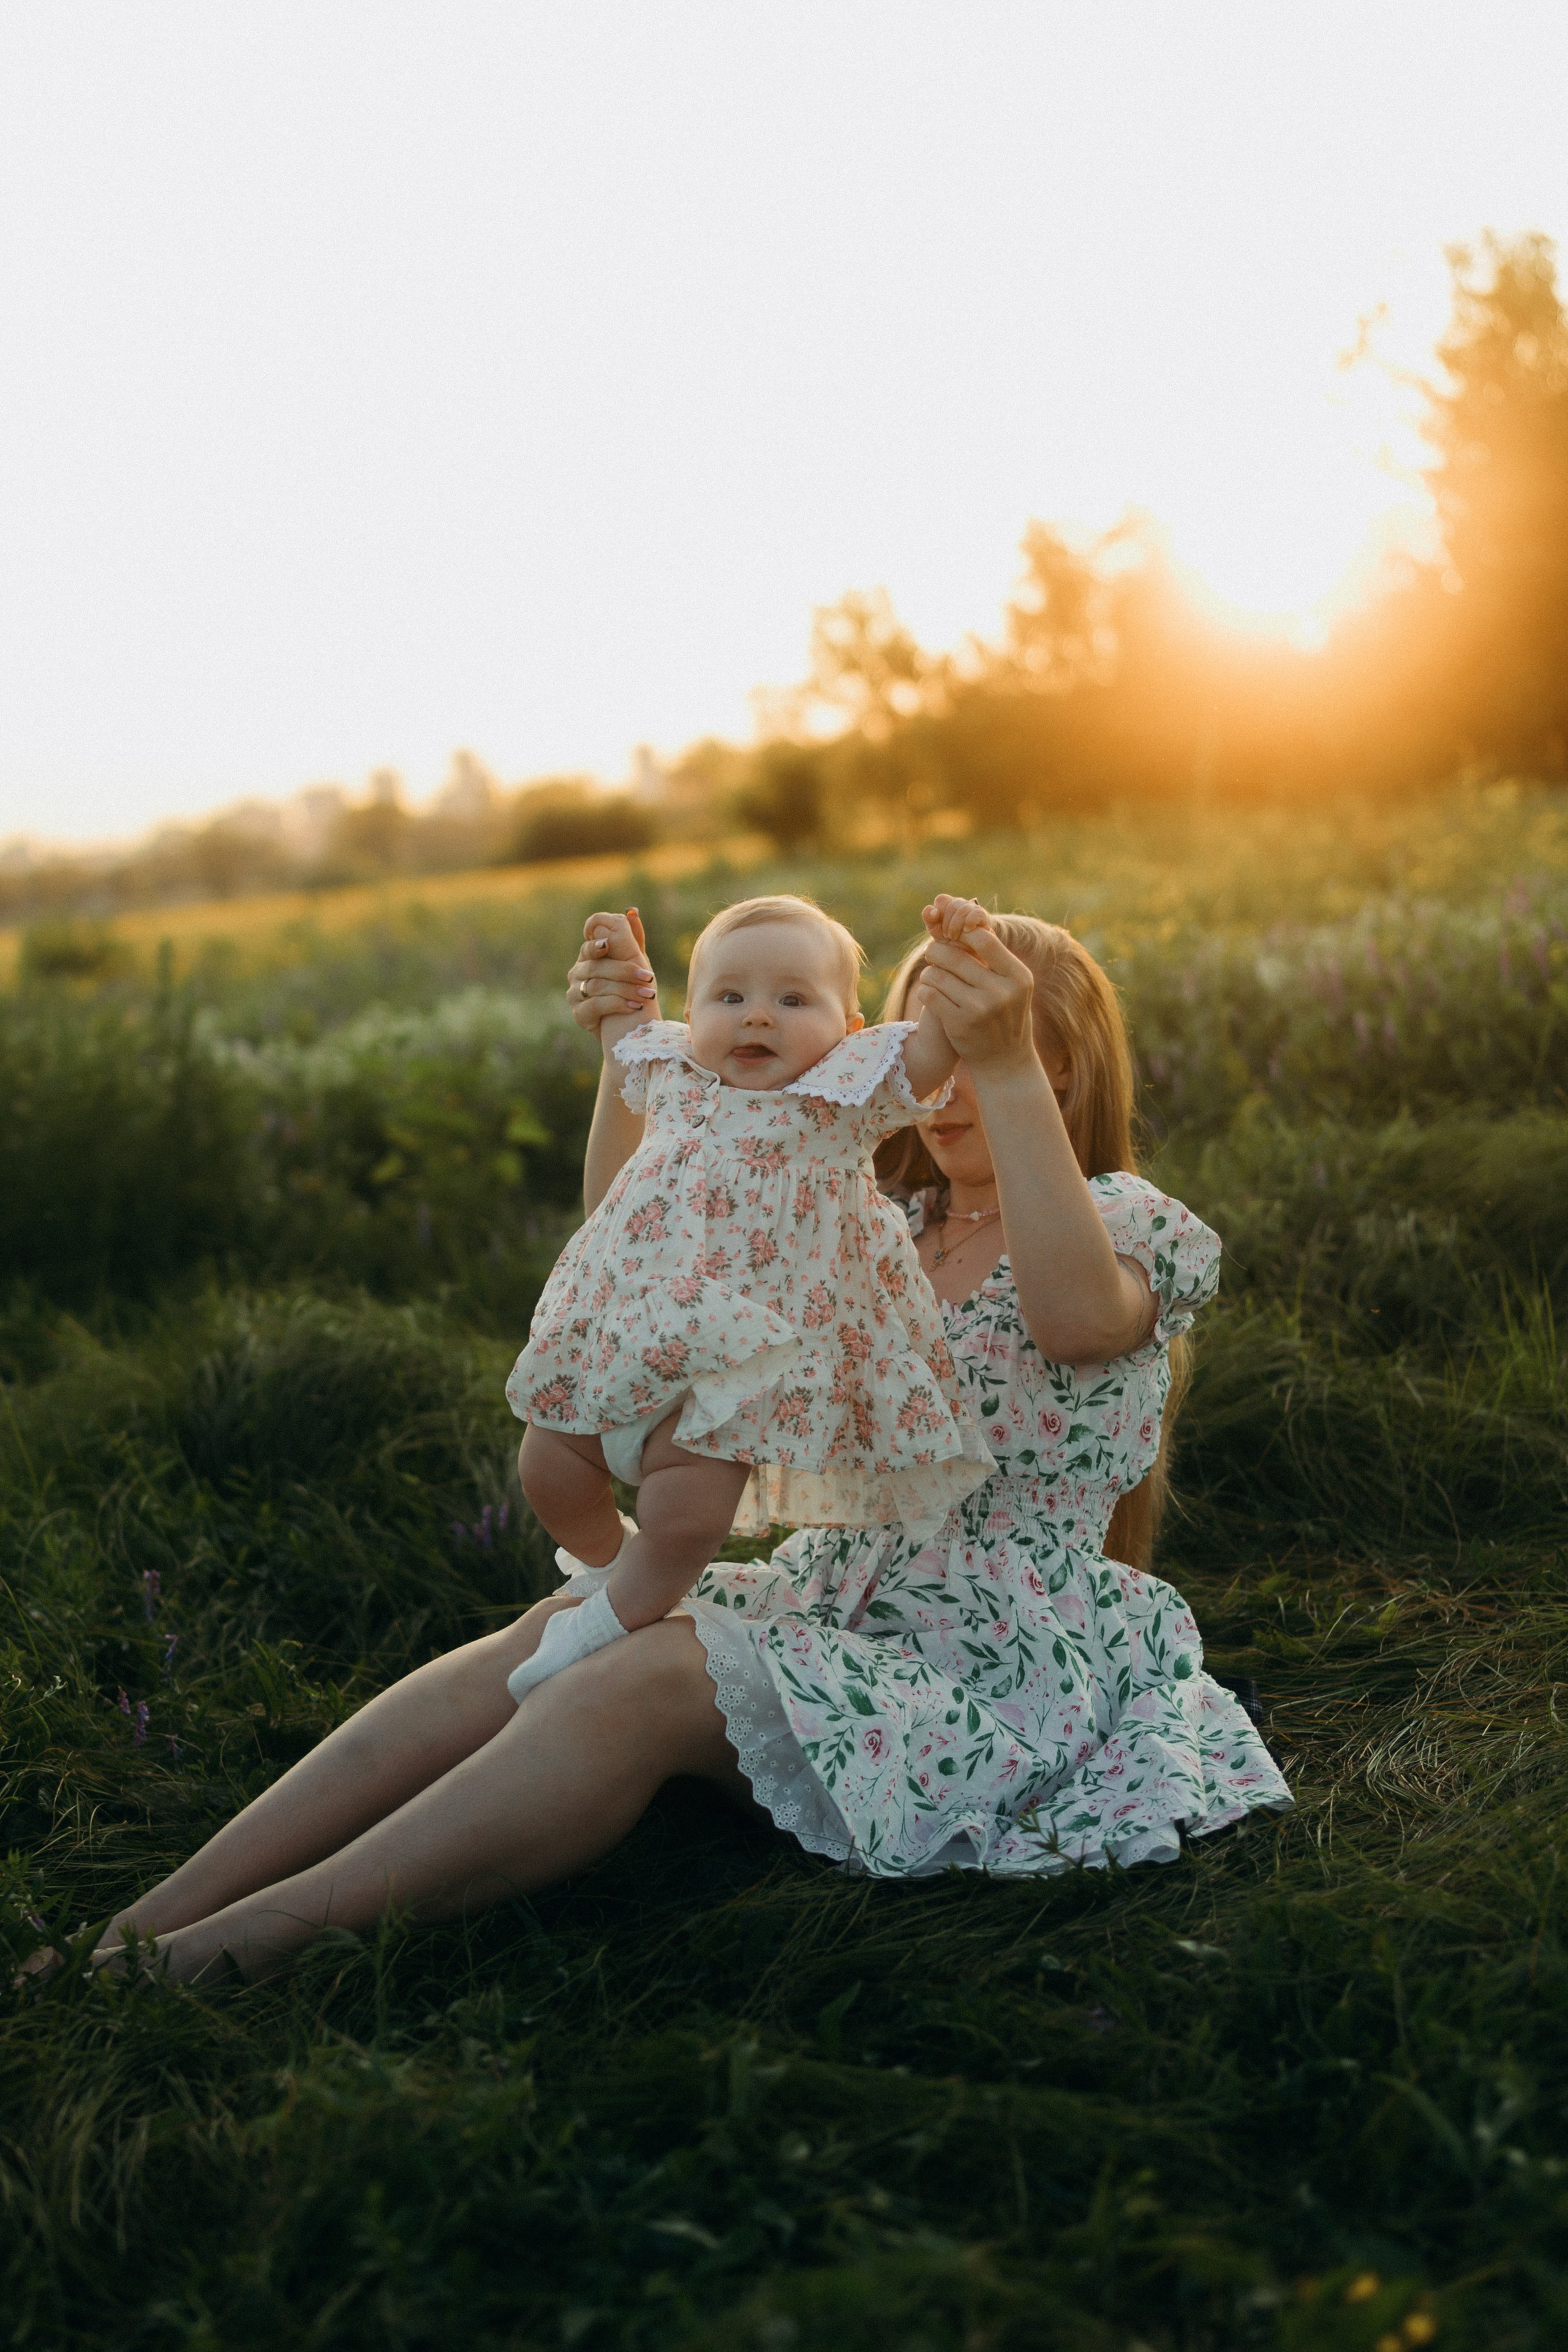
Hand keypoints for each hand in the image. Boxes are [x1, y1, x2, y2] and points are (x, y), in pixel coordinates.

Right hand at [567, 908, 657, 1031]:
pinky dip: (617, 1005)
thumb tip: (632, 911)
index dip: (595, 944)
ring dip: (626, 990)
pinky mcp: (579, 1014)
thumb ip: (632, 939)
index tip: (607, 944)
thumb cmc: (630, 988)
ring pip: (597, 985)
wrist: (628, 1025)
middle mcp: (577, 973)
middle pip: (597, 967)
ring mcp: (575, 994)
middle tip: (648, 977)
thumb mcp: (635, 962)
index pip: (588, 946)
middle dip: (625, 972)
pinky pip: (595, 1006)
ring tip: (646, 994)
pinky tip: (634, 1007)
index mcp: (589, 957)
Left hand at [915, 924, 1035, 1070]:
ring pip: (937, 974)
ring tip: (934, 976)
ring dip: (930, 972)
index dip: (962, 933)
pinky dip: (926, 990)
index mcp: (1019, 977)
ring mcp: (980, 1009)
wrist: (1005, 1061)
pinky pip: (929, 994)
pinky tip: (932, 994)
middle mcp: (1001, 992)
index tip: (953, 935)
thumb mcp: (1012, 985)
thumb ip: (994, 955)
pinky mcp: (958, 1024)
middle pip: (954, 955)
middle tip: (933, 953)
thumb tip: (971, 909)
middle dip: (938, 951)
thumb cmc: (1006, 1014)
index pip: (984, 939)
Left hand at [923, 894, 991, 950]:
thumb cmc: (951, 944)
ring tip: (955, 937)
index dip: (937, 913)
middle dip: (946, 923)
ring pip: (963, 909)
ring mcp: (974, 910)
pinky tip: (966, 930)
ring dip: (956, 925)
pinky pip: (977, 913)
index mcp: (949, 905)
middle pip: (951, 905)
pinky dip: (969, 922)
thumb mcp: (937, 932)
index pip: (941, 900)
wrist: (968, 958)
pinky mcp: (985, 919)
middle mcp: (962, 905)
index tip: (938, 929)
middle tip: (947, 936)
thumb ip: (930, 919)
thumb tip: (932, 910)